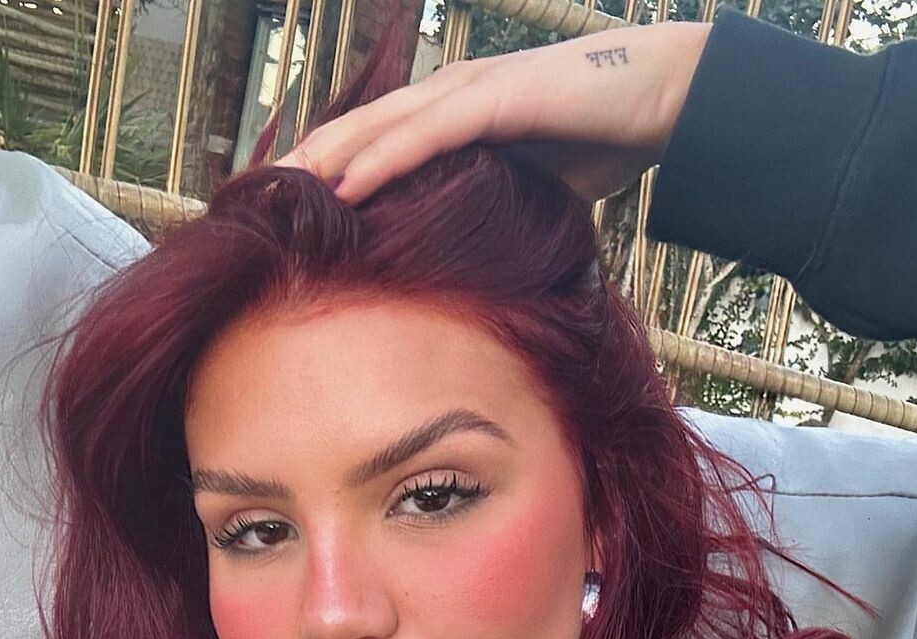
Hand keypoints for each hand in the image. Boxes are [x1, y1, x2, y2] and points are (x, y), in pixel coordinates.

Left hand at [272, 21, 710, 206]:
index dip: (330, 167)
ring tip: (279, 194)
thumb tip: (483, 267)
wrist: (660, 98)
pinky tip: (343, 186)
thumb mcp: (532, 188)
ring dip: (326, 159)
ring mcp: (469, 93)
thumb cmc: (601, 140)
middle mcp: (451, 96)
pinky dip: (381, 159)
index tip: (289, 207)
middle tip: (256, 200)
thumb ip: (497, 211)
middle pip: (361, 129)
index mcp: (455, 115)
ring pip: (380, 127)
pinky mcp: (494, 100)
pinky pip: (425, 135)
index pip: (378, 140)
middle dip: (306, 162)